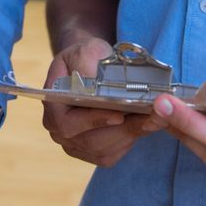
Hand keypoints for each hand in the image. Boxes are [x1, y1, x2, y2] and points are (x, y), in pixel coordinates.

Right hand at [41, 36, 160, 168]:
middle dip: (122, 131)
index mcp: (52, 106)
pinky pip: (111, 155)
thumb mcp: (85, 51)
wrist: (90, 65)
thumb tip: (95, 87)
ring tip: (153, 120)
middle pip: (90, 142)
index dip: (93, 121)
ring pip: (104, 151)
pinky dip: (129, 142)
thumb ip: (86, 65)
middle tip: (150, 119)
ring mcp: (75, 145)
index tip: (119, 114)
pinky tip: (143, 126)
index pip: (68, 123)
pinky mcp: (92, 152)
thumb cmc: (86, 57)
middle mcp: (59, 131)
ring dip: (130, 137)